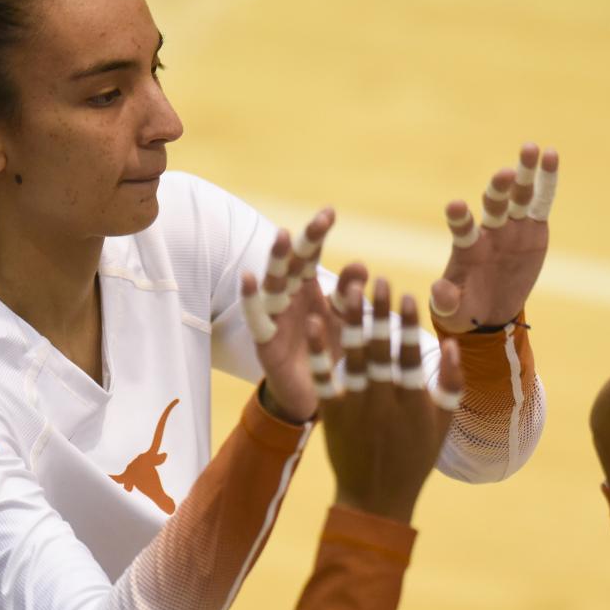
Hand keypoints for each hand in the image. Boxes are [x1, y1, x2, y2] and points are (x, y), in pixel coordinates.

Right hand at [242, 208, 339, 422]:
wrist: (313, 396)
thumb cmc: (328, 352)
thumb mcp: (346, 322)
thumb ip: (350, 295)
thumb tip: (360, 265)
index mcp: (308, 288)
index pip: (310, 256)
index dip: (316, 234)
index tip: (330, 213)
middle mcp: (288, 297)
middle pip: (292, 263)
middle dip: (303, 241)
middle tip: (319, 221)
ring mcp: (273, 316)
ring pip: (273, 283)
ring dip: (276, 260)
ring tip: (282, 236)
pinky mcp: (264, 341)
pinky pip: (255, 318)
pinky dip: (250, 298)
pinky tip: (249, 279)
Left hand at [308, 278, 463, 523]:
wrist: (376, 497)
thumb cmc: (415, 458)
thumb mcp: (443, 424)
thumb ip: (452, 385)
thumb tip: (453, 345)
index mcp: (414, 402)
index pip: (412, 355)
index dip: (410, 325)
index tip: (408, 294)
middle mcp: (385, 401)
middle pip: (381, 350)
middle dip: (379, 313)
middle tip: (377, 281)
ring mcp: (357, 407)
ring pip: (354, 357)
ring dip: (351, 323)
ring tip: (349, 291)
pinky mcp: (332, 413)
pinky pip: (325, 378)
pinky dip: (320, 350)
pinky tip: (314, 322)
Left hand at [429, 143, 558, 332]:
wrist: (489, 311)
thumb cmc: (465, 308)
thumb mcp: (453, 311)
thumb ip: (446, 300)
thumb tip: (438, 290)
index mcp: (467, 248)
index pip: (462, 228)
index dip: (459, 217)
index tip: (455, 206)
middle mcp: (489, 231)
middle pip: (494, 204)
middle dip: (499, 189)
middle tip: (505, 173)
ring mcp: (512, 227)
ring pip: (519, 196)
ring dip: (525, 173)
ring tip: (531, 149)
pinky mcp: (533, 228)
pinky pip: (541, 202)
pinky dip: (547, 180)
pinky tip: (551, 155)